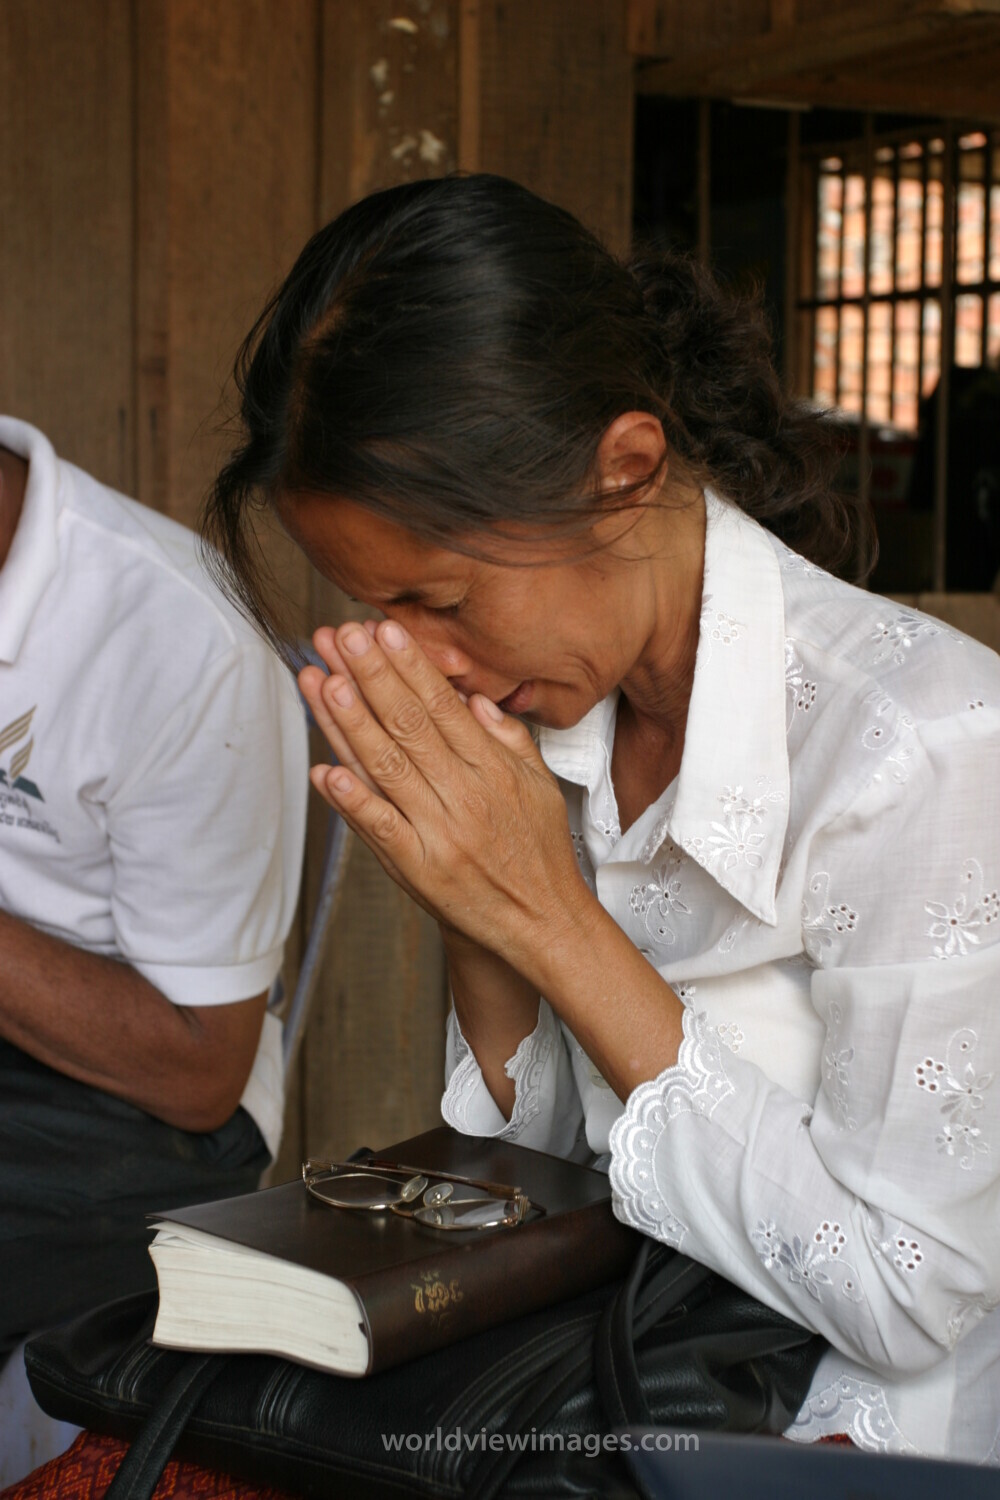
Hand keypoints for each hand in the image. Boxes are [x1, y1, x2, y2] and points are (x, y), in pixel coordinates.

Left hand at [298, 620, 591, 975]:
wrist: (545, 923)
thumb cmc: (538, 853)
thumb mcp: (538, 785)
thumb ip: (507, 739)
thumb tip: (474, 699)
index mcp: (493, 769)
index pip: (443, 706)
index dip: (410, 666)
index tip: (384, 631)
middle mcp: (465, 794)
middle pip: (409, 725)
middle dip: (371, 676)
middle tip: (340, 636)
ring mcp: (439, 831)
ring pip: (387, 768)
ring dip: (350, 723)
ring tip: (323, 681)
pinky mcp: (419, 868)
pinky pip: (381, 829)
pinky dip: (352, 801)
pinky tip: (325, 771)